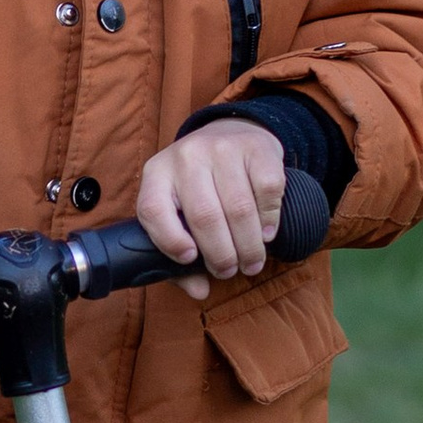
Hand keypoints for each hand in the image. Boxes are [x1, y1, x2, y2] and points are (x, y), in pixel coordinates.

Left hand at [136, 120, 287, 296]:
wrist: (231, 131)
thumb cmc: (202, 185)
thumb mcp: (179, 209)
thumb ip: (180, 255)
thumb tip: (199, 291)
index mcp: (157, 174)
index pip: (153, 210)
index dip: (170, 241)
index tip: (191, 259)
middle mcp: (187, 157)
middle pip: (204, 216)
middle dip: (221, 255)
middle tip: (231, 271)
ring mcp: (222, 148)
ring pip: (239, 208)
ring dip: (249, 245)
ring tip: (252, 262)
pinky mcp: (257, 148)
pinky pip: (268, 191)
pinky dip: (269, 220)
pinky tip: (267, 233)